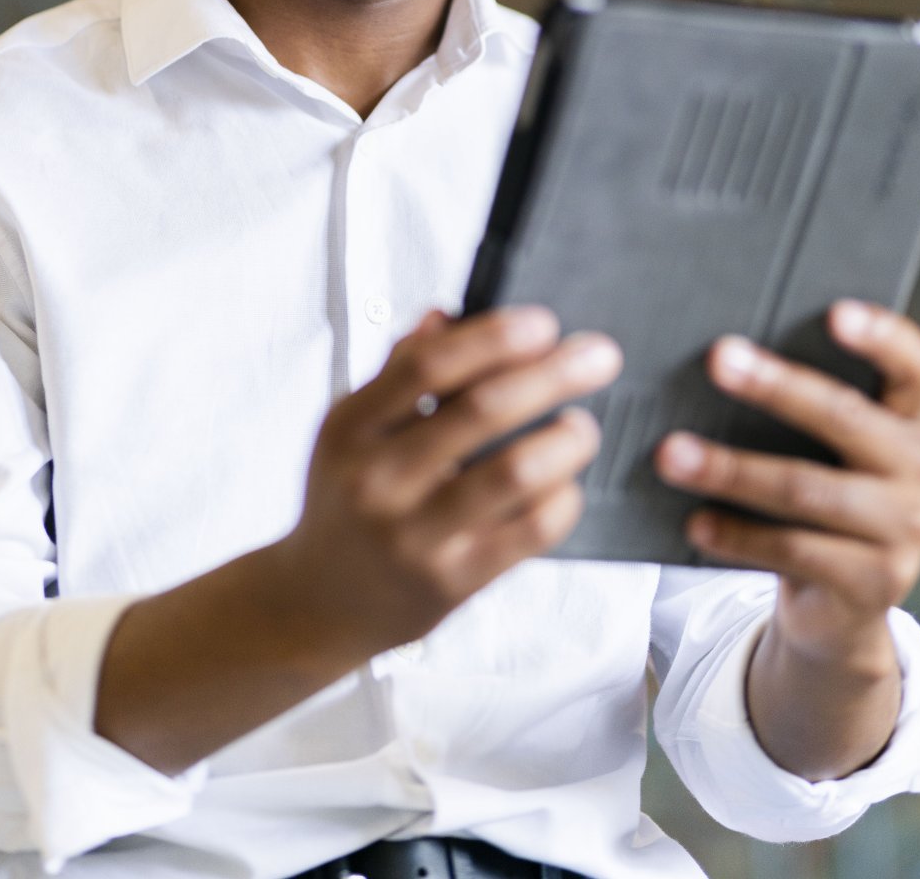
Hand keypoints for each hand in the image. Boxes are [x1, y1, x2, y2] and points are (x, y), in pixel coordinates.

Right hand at [275, 306, 621, 664]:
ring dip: (565, 440)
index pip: (428, 365)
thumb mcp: (350, 429)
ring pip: (513, 473)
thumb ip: (397, 372)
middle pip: (481, 409)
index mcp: (352, 427)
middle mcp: (378, 479)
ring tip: (583, 426)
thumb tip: (447, 316)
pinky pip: (528, 533)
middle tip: (600, 357)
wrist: (320, 603)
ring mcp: (415, 535)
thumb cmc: (346, 499)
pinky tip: (567, 485)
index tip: (543, 322)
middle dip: (553, 374)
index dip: (493, 337)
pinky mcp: (452, 582)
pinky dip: (561, 500)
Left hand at [655, 301, 919, 663]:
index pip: (915, 367)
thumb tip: (718, 357)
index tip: (834, 312)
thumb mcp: (826, 451)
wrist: (839, 603)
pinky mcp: (873, 585)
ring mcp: (904, 533)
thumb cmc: (818, 496)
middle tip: (717, 359)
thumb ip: (800, 408)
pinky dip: (737, 535)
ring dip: (732, 469)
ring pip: (807, 489)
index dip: (882, 337)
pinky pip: (794, 551)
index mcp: (910, 424)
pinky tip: (695, 522)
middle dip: (776, 387)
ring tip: (671, 454)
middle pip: (845, 417)